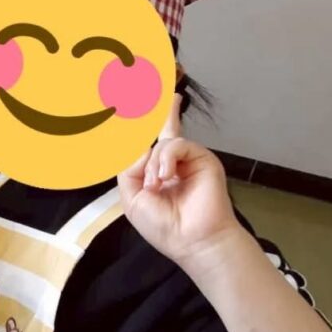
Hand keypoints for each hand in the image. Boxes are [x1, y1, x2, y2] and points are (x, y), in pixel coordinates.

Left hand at [117, 94, 240, 270]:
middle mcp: (172, 164)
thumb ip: (129, 169)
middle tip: (163, 90)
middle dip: (161, 110)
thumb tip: (142, 148)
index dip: (137, 129)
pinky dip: (166, 159)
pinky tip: (166, 177)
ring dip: (154, 164)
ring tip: (156, 185)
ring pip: (163, 142)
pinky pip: (177, 144)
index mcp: (154, 174)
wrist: (193, 240)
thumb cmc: (164, 226)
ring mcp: (188, 160)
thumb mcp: (132, 198)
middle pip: (165, 127)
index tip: (129, 108)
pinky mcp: (202, 158)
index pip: (145, 146)